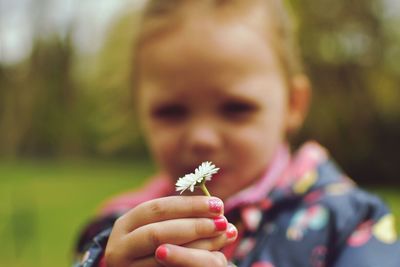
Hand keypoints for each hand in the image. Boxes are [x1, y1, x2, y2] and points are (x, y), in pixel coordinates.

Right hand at [105, 196, 237, 266]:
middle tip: (223, 222)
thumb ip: (181, 216)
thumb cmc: (153, 246)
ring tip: (224, 236)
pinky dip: (192, 261)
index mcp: (125, 224)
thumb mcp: (159, 227)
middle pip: (158, 232)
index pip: (158, 208)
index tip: (218, 204)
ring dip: (199, 245)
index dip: (189, 205)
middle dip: (194, 226)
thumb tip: (217, 205)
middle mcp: (119, 247)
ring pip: (164, 255)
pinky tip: (214, 255)